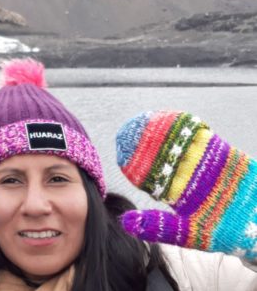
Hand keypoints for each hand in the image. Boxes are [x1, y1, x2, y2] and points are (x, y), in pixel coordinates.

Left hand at [116, 110, 256, 261]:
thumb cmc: (228, 233)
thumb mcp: (190, 234)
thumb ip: (159, 227)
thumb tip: (125, 223)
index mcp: (179, 196)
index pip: (151, 176)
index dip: (136, 163)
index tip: (121, 150)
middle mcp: (191, 179)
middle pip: (165, 155)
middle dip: (149, 141)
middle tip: (132, 125)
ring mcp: (209, 167)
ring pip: (184, 144)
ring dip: (169, 130)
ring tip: (152, 115)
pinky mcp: (228, 158)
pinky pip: (207, 140)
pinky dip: (194, 129)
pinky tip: (182, 118)